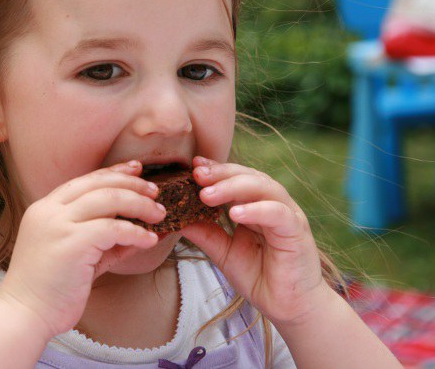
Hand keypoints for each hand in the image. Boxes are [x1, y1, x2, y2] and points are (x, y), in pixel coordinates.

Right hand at [0, 161, 164, 339]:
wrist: (24, 316)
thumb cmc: (49, 289)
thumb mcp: (77, 254)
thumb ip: (104, 240)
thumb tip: (139, 231)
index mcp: (45, 208)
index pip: (85, 180)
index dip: (114, 172)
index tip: (136, 170)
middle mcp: (49, 210)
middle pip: (99, 183)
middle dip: (132, 184)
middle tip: (155, 192)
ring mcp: (59, 225)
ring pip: (108, 199)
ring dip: (139, 204)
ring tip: (158, 215)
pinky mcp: (72, 243)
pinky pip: (113, 228)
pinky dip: (136, 232)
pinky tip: (149, 240)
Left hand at [180, 156, 328, 325]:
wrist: (288, 307)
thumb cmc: (259, 277)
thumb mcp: (224, 252)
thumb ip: (204, 233)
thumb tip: (175, 218)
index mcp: (256, 204)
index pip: (236, 177)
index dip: (216, 169)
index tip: (193, 166)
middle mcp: (273, 203)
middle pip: (248, 176)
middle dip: (221, 173)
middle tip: (197, 175)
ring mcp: (287, 215)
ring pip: (264, 188)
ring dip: (233, 187)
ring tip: (207, 194)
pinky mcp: (297, 231)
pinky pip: (277, 213)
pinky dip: (256, 210)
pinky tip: (235, 213)